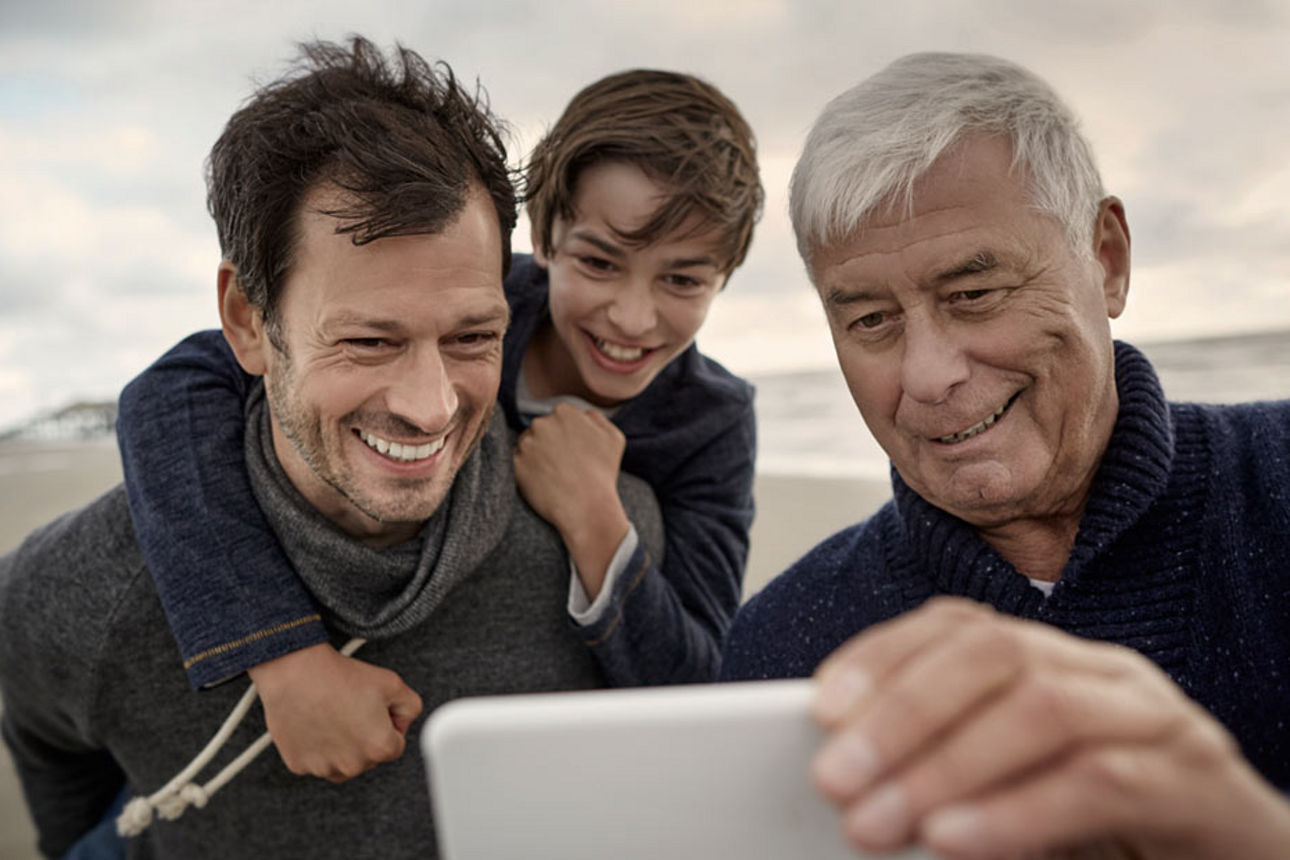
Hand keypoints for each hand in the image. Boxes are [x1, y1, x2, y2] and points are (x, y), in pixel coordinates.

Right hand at [248, 642, 422, 782]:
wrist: (296, 673)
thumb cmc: (342, 677)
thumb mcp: (393, 683)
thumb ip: (411, 707)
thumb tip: (403, 723)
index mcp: (380, 748)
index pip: (395, 745)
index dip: (388, 724)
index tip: (373, 709)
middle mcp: (352, 765)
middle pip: (369, 757)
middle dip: (365, 738)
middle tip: (351, 709)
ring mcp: (324, 768)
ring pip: (343, 763)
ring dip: (342, 747)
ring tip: (333, 716)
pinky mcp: (299, 765)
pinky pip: (316, 761)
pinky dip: (317, 747)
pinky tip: (315, 723)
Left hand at [513, 403, 629, 597]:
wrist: (587, 507)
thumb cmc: (603, 473)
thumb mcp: (613, 437)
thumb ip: (596, 417)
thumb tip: (583, 414)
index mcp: (564, 412)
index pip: (558, 418)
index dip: (566, 436)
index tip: (572, 451)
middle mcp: (541, 423)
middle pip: (540, 429)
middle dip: (548, 443)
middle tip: (563, 465)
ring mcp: (526, 444)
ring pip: (528, 445)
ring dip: (537, 457)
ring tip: (554, 475)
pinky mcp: (516, 464)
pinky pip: (519, 464)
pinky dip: (528, 472)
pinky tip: (544, 483)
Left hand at [808, 597, 1289, 859]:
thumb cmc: (1109, 831)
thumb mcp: (1013, 789)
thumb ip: (949, 770)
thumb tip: (851, 775)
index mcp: (1054, 660)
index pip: (959, 626)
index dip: (883, 656)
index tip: (818, 703)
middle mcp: (1104, 673)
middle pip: (993, 653)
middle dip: (902, 712)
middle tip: (832, 778)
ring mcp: (1157, 720)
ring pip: (1040, 709)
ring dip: (946, 767)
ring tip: (877, 821)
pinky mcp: (1200, 783)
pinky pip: (1098, 783)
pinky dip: (1015, 813)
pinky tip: (953, 843)